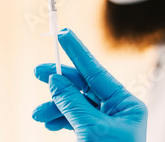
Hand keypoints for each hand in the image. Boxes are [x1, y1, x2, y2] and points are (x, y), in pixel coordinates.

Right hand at [32, 29, 147, 141]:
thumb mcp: (91, 129)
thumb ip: (72, 102)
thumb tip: (56, 80)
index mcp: (126, 105)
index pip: (97, 72)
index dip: (78, 52)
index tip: (62, 33)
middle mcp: (118, 111)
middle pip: (85, 87)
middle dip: (61, 82)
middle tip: (38, 73)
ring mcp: (106, 124)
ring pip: (76, 105)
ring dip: (55, 107)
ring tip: (38, 113)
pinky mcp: (94, 137)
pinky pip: (74, 121)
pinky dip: (59, 120)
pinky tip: (47, 122)